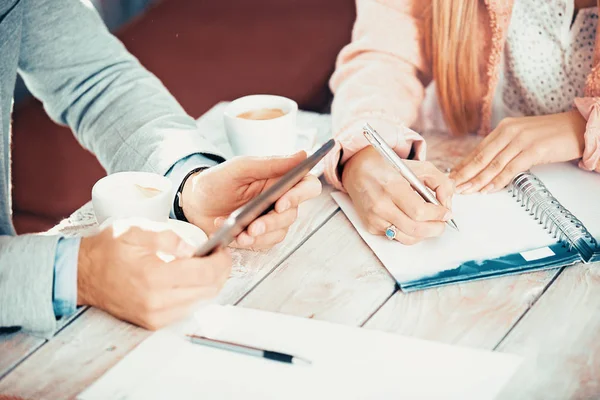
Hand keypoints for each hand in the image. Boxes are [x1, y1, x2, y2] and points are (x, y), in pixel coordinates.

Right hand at [77, 219, 230, 329]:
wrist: (83, 275)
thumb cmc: (108, 250)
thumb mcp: (136, 229)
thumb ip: (168, 237)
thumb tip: (193, 250)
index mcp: (154, 277)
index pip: (205, 274)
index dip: (221, 261)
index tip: (223, 250)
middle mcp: (157, 302)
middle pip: (208, 290)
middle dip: (220, 271)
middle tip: (218, 255)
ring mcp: (155, 316)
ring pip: (201, 302)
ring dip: (210, 283)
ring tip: (206, 265)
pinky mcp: (153, 322)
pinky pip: (187, 310)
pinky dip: (196, 294)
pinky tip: (192, 280)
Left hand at [181, 151, 321, 249]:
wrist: (193, 205)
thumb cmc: (215, 182)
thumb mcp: (240, 168)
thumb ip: (270, 163)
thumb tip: (302, 154)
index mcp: (279, 178)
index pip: (307, 185)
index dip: (300, 195)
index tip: (282, 203)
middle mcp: (279, 198)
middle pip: (293, 213)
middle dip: (273, 222)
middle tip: (254, 226)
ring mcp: (270, 217)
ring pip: (280, 230)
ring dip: (261, 235)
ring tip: (240, 233)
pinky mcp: (260, 235)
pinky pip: (266, 242)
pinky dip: (250, 242)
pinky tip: (234, 236)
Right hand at [342, 147, 453, 244]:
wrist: (358, 171)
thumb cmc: (388, 168)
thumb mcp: (417, 166)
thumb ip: (439, 181)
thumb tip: (447, 203)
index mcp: (392, 187)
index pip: (419, 211)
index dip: (437, 215)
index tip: (446, 213)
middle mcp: (380, 205)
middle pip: (415, 229)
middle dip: (435, 228)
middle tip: (442, 222)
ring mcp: (374, 218)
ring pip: (407, 238)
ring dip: (423, 234)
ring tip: (429, 224)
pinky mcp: (370, 227)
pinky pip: (396, 237)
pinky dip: (408, 232)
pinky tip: (411, 221)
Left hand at [450, 111, 585, 193]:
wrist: (578, 127)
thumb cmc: (551, 134)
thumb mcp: (522, 136)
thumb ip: (504, 147)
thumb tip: (486, 164)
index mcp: (504, 127)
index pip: (478, 149)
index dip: (464, 165)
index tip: (452, 176)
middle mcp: (509, 131)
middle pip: (481, 157)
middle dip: (465, 174)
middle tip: (452, 187)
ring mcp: (521, 140)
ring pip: (493, 165)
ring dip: (478, 180)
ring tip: (467, 191)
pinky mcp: (534, 150)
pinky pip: (510, 169)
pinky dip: (498, 181)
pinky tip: (488, 189)